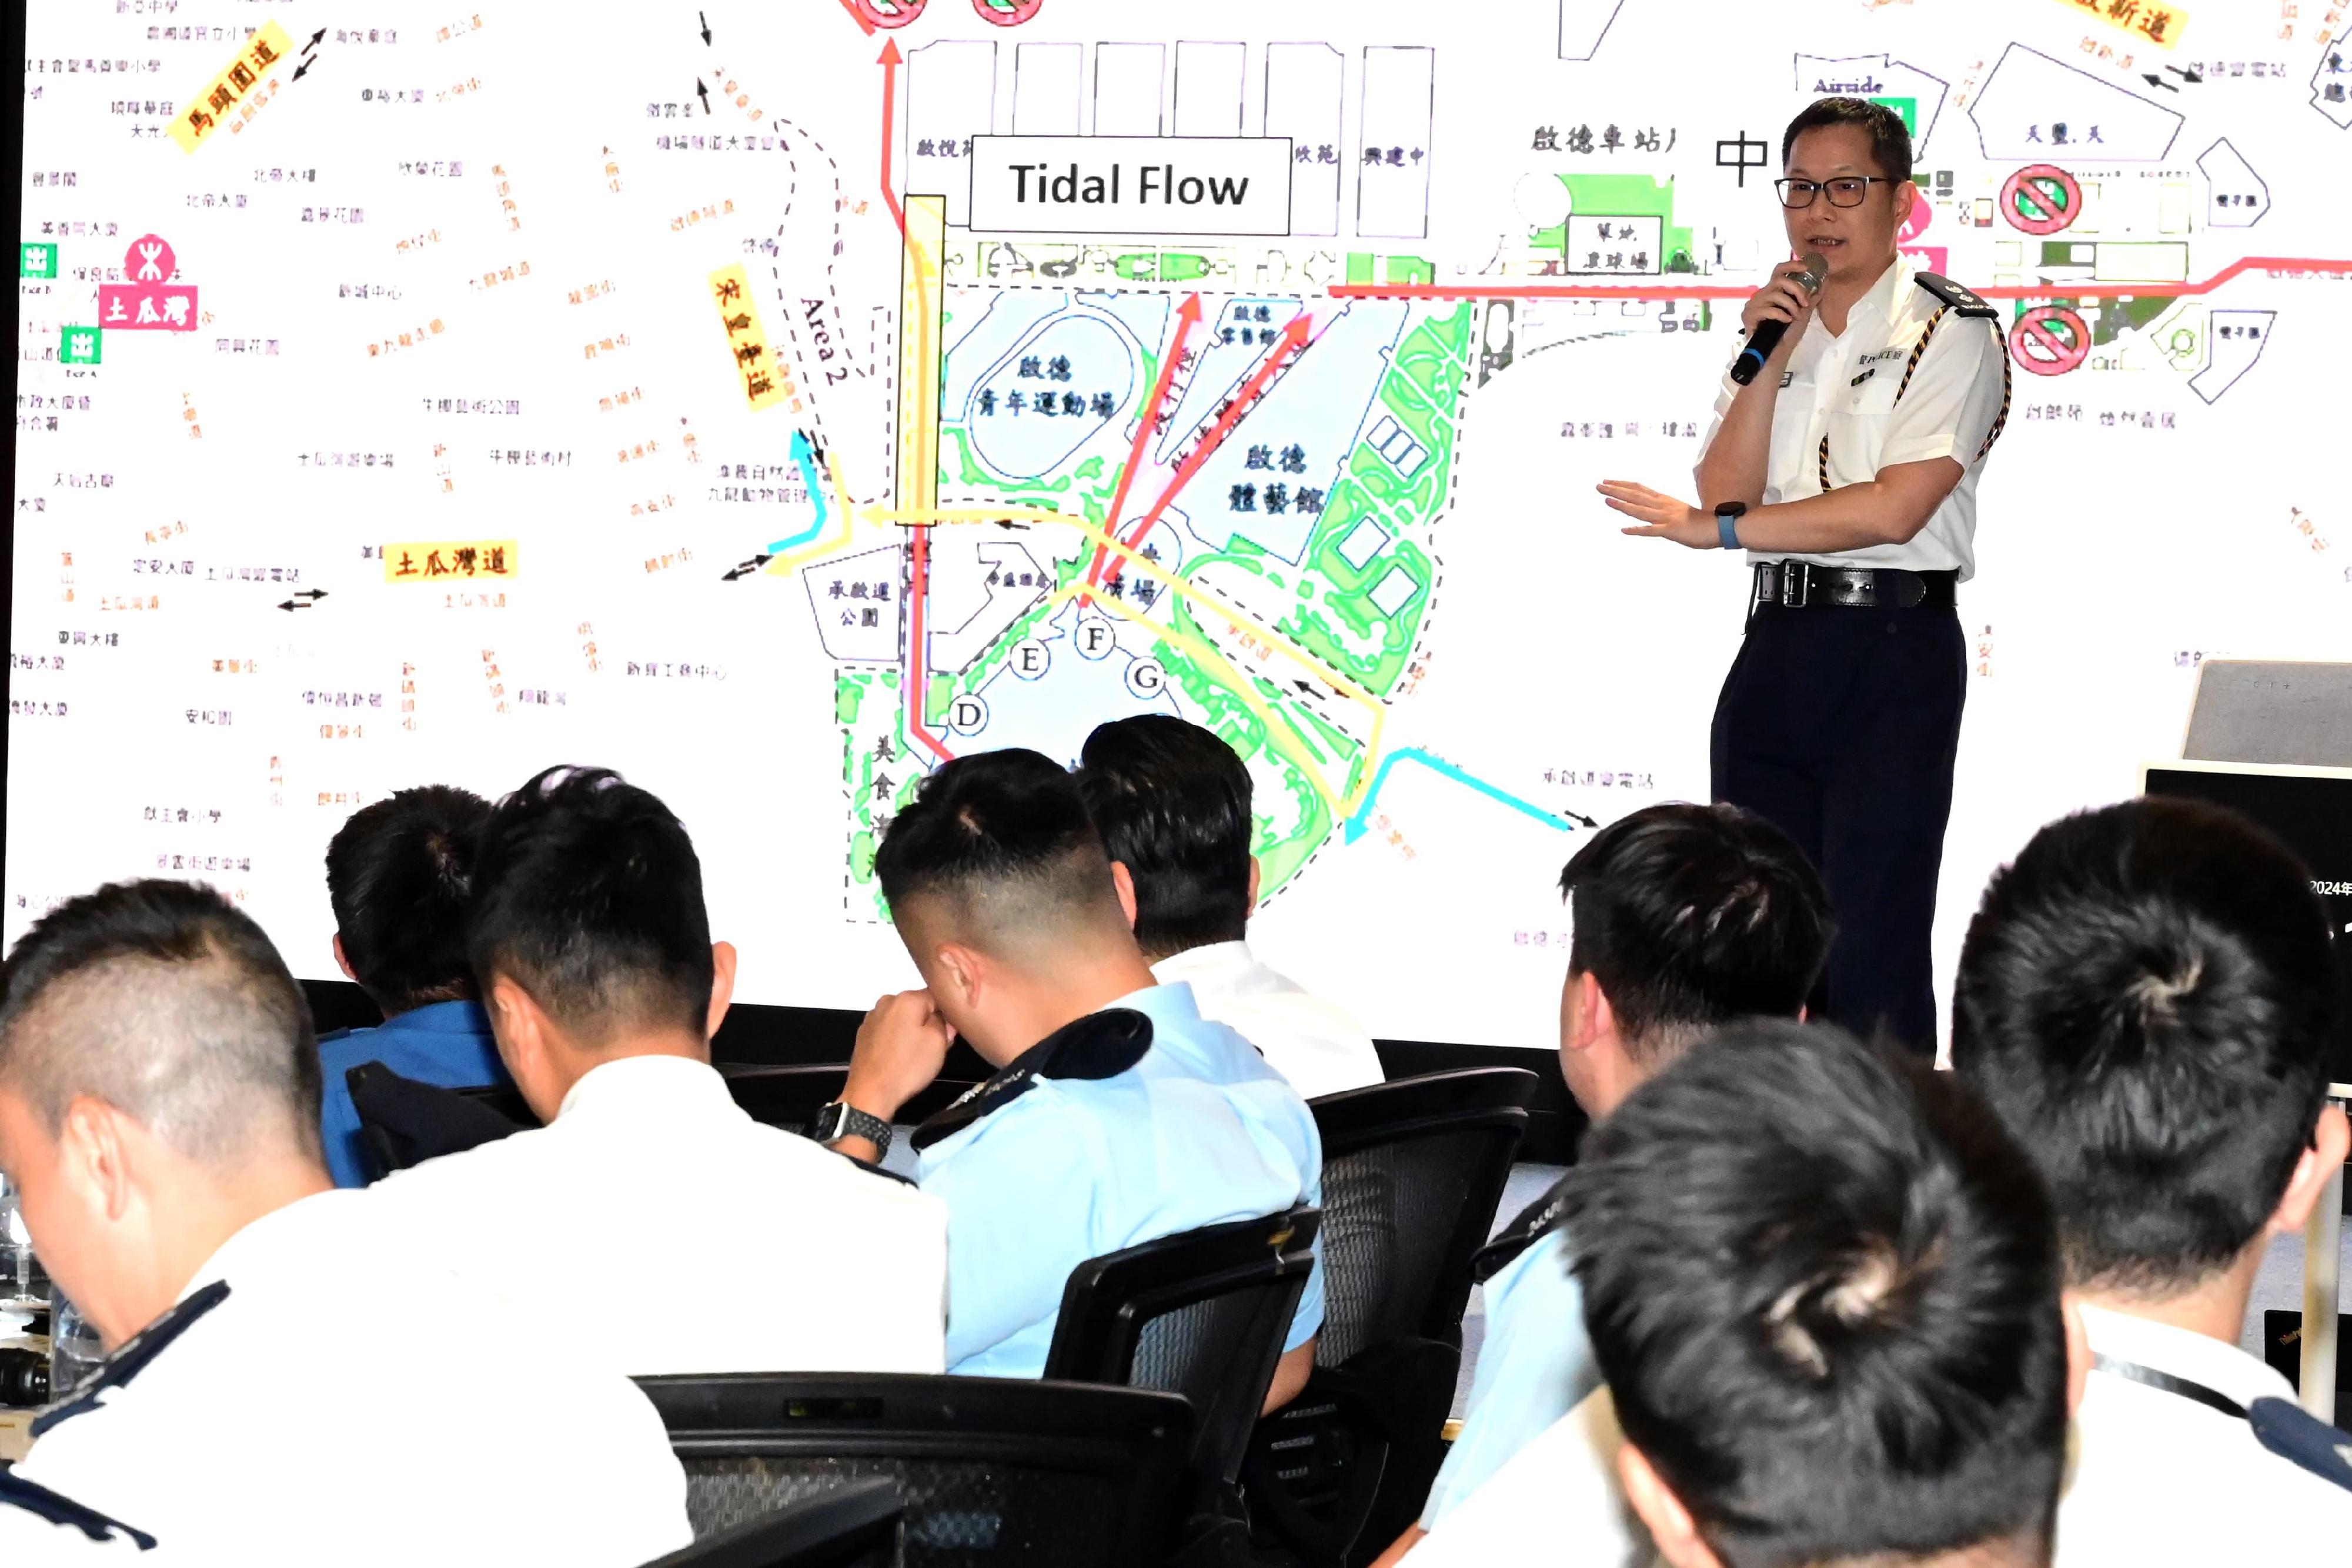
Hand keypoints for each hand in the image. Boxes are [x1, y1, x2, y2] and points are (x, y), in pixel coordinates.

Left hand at [842, 989, 952, 1124]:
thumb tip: (942, 1018)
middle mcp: (887, 1001)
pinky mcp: (864, 1033)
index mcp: (907, 999)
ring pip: (902, 1018)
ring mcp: (873, 1017)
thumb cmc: (906, 1068)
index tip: (948, 1032)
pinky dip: (896, 1038)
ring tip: (914, 1054)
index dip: (947, 1014)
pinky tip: (898, 1057)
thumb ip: (945, 1023)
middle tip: (934, 1046)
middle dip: (928, 1022)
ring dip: (911, 1030)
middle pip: (918, 1006)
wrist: (870, 1093)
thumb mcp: (938, 1044)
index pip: (937, 996)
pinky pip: (888, 1029)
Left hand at [1598, 482, 1717, 547]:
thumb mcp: (1679, 513)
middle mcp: (1663, 506)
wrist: (1721, 526)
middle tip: (1598, 485)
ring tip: (1606, 499)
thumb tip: (1653, 516)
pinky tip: (1624, 530)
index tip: (1609, 481)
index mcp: (1665, 501)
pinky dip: (1637, 530)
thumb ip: (1665, 513)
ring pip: (1640, 509)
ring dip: (1622, 505)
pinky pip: (1651, 530)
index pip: (1640, 489)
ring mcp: (1667, 517)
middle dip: (1616, 490)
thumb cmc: (1701, 523)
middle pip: (1636, 496)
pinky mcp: (1671, 530)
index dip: (1623, 485)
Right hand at [1738, 260, 1819, 360]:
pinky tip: (1786, 321)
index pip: (1779, 270)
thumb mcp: (1804, 313)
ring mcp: (1753, 305)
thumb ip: (1812, 297)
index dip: (1792, 264)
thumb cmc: (1787, 335)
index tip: (1807, 266)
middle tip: (1806, 303)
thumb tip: (1825, 281)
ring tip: (1796, 317)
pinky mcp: (1748, 316)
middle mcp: (1762, 295)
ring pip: (1775, 294)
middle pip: (1780, 279)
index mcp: (1773, 292)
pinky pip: (1767, 309)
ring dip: (1791, 306)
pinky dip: (1781, 314)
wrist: (1776, 355)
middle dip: (1797, 289)